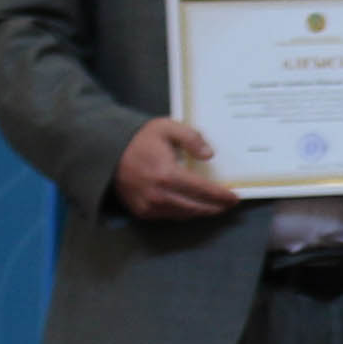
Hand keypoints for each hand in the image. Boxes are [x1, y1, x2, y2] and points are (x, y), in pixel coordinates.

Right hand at [112, 117, 236, 223]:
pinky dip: (184, 213)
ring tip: (214, 206)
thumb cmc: (140, 140)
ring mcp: (149, 206)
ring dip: (201, 211)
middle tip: (228, 204)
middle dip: (215, 207)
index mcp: (167, 174)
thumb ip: (191, 138)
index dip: (221, 195)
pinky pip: (169, 216)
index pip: (202, 190)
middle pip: (196, 207)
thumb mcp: (167, 128)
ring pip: (184, 214)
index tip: (235, 197)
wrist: (107, 153)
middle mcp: (158, 195)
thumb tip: (209, 155)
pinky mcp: (142, 212)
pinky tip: (193, 206)